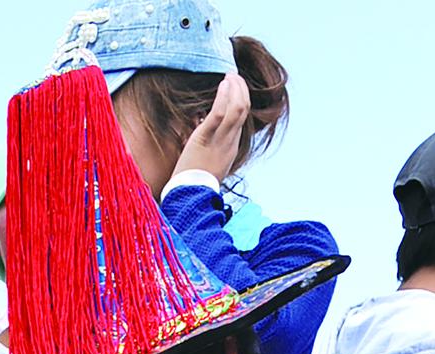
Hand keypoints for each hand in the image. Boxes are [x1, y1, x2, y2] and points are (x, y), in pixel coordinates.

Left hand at [172, 68, 249, 182]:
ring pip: (238, 107)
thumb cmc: (194, 182)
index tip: (235, 87)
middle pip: (245, 109)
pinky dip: (224, 95)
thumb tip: (202, 130)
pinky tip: (223, 83)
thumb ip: (210, 146)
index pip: (242, 119)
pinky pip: (220, 112)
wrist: (189, 197)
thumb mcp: (208, 163)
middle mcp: (230, 142)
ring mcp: (220, 140)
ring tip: (229, 75)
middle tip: (233, 75)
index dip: (241, 100)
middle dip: (241, 89)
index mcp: (231, 148)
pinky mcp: (206, 138)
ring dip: (235, 88)